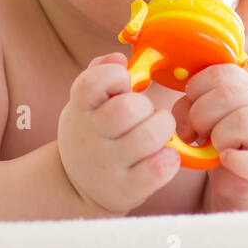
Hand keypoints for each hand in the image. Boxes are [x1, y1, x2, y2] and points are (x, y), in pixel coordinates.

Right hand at [57, 52, 179, 215]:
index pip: (93, 81)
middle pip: (129, 108)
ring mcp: (107, 165)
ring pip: (150, 137)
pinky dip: (170, 159)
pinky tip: (163, 155)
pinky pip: (159, 169)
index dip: (116, 76)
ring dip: (163, 130)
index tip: (124, 85)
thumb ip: (99, 72)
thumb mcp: (85, 102)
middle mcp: (89, 137)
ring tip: (158, 132)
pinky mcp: (125, 189)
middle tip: (145, 114)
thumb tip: (119, 58)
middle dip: (147, 106)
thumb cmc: (93, 132)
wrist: (78, 185)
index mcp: (79, 109)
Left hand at [172, 63, 247, 208]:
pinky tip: (226, 159)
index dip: (196, 89)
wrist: (242, 178)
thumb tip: (183, 123)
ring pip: (243, 120)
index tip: (191, 106)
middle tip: (200, 132)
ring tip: (216, 147)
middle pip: (227, 94)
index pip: (221, 73)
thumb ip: (189, 108)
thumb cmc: (222, 141)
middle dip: (201, 115)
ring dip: (219, 136)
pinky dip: (236, 161)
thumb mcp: (204, 117)